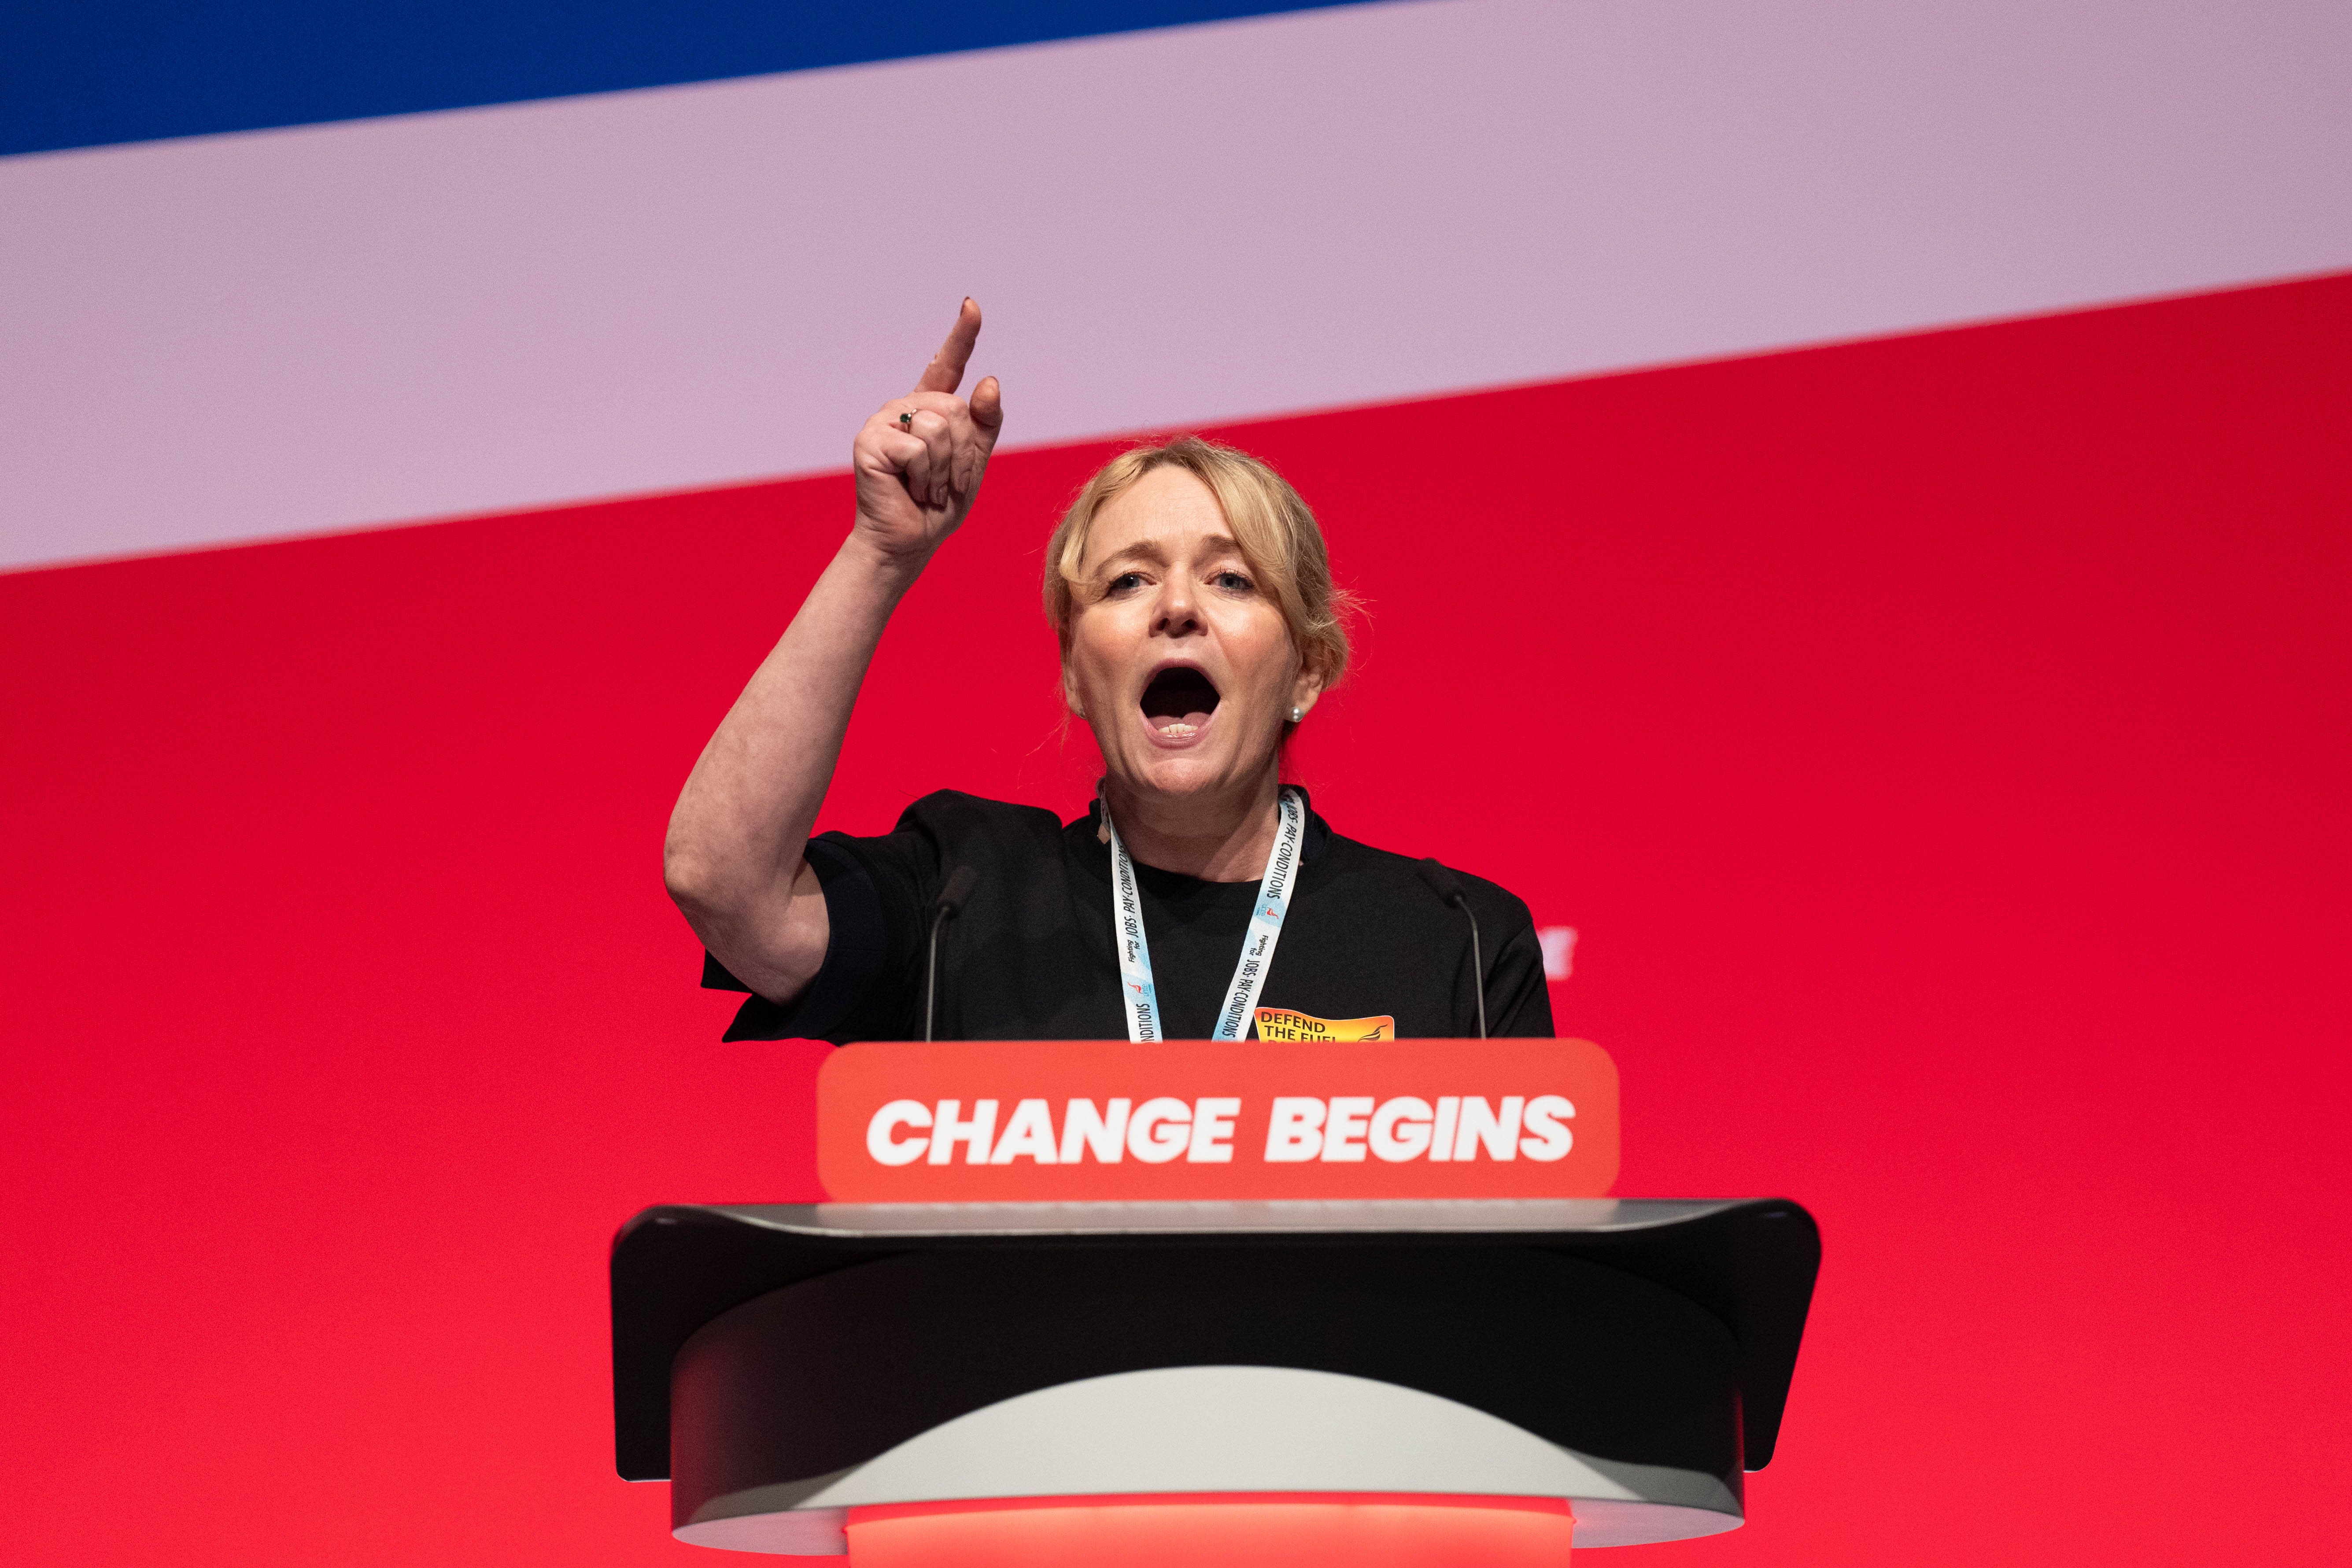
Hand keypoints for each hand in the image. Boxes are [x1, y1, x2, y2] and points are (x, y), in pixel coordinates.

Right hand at [850, 298, 1004, 563]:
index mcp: (930, 409)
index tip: (971, 305)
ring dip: (945, 470)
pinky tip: (910, 490)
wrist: (907, 541)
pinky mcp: (870, 441)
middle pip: (956, 409)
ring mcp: (884, 421)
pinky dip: (925, 478)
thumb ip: (985, 424)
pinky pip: (918, 449)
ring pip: (939, 427)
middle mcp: (905, 407)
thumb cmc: (939, 505)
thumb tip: (989, 381)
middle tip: (944, 483)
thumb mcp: (973, 463)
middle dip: (962, 455)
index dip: (962, 335)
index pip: (948, 365)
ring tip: (928, 488)